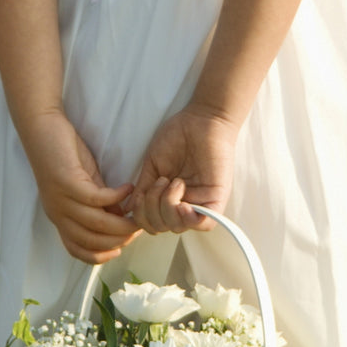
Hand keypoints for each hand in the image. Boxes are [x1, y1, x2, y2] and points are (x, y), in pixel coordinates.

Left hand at [21, 110, 139, 263]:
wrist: (40, 127)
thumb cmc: (62, 154)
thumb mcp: (84, 184)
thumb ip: (100, 204)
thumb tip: (120, 219)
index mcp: (59, 216)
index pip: (76, 249)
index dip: (100, 255)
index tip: (121, 248)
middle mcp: (58, 213)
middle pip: (91, 240)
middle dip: (119, 238)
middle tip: (138, 227)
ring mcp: (61, 199)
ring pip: (96, 223)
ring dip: (122, 222)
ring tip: (138, 213)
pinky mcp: (66, 182)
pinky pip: (97, 198)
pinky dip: (116, 197)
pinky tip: (128, 188)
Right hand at [126, 105, 239, 234]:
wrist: (201, 119)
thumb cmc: (178, 137)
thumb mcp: (153, 166)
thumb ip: (143, 189)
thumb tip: (129, 210)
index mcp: (169, 198)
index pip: (152, 223)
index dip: (142, 216)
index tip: (143, 192)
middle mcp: (185, 203)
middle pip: (163, 227)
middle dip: (152, 209)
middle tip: (160, 182)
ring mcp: (201, 202)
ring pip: (179, 227)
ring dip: (167, 207)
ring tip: (174, 182)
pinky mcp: (217, 199)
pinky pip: (205, 224)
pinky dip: (188, 219)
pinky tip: (183, 203)